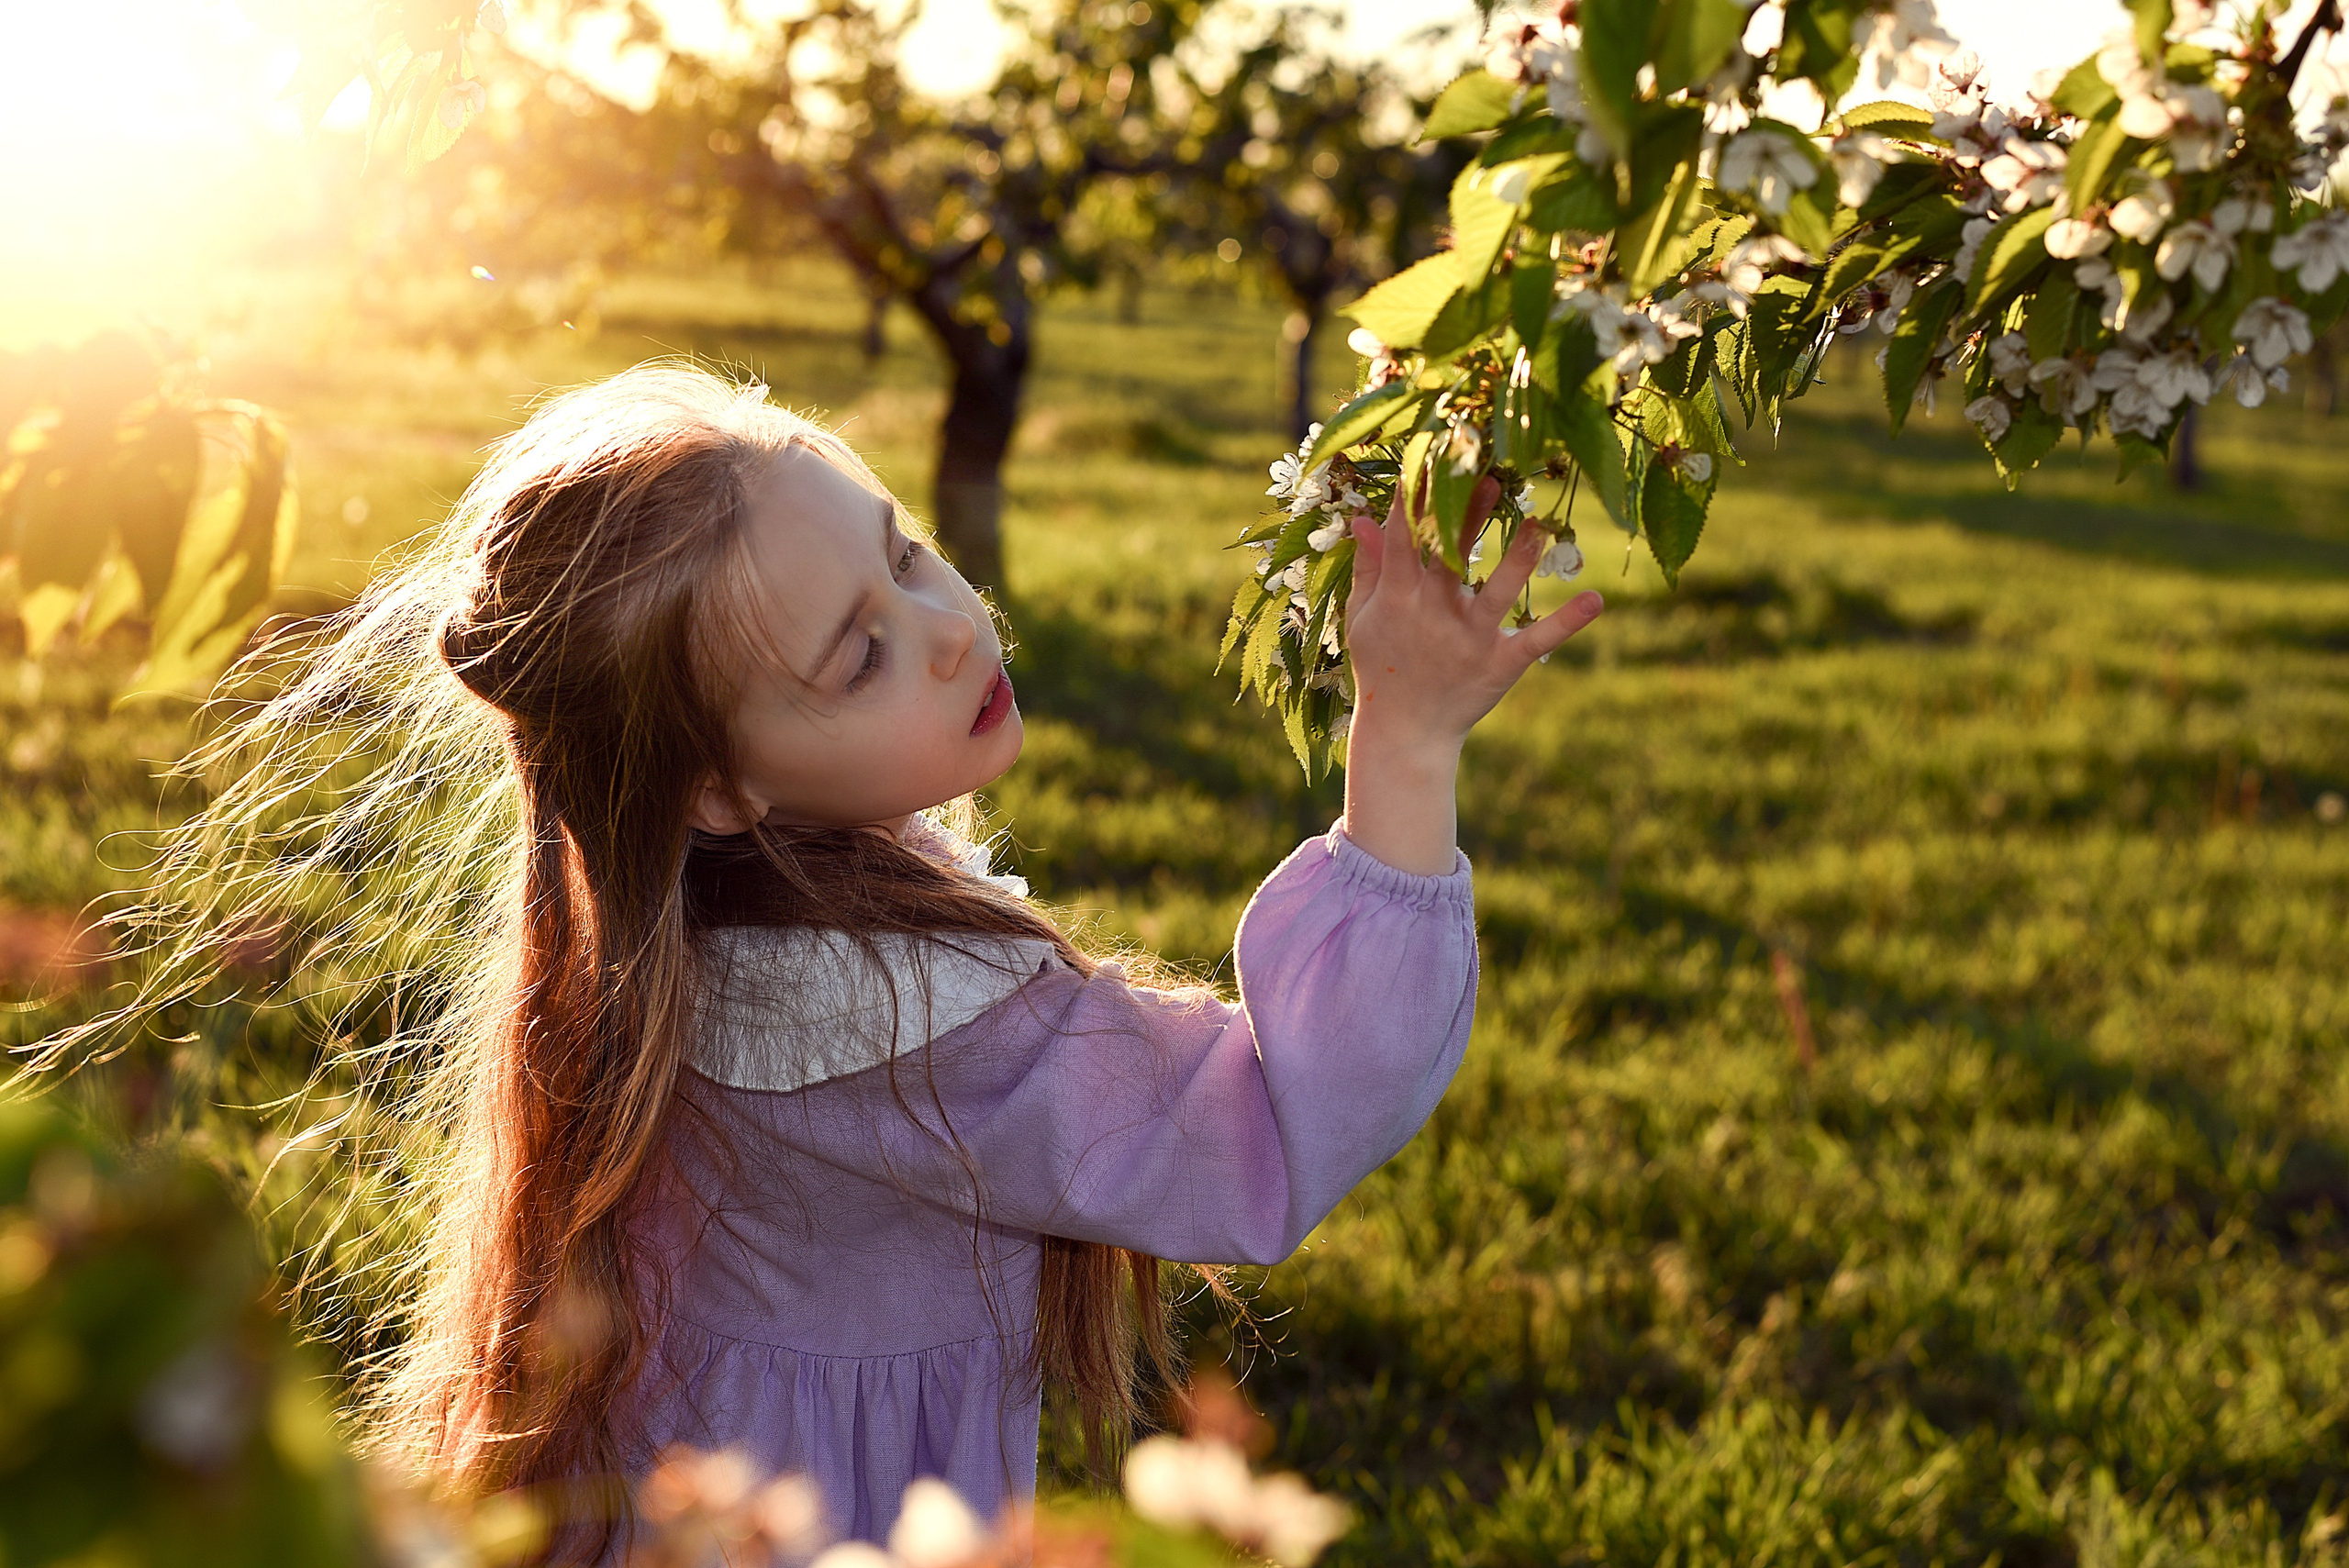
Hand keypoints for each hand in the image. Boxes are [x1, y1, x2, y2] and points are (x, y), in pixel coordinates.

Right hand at [1344, 475, 1604, 751]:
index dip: (1415, 497)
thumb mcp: (1363, 618)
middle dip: (1466, 514)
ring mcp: (1468, 640)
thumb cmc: (1381, 666)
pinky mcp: (1499, 665)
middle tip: (1488, 472)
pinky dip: (1566, 622)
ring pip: (1496, 593)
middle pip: (1450, 554)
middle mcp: (1433, 614)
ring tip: (1539, 524)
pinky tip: (1596, 599)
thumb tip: (1363, 518)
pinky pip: (1535, 640)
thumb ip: (1368, 568)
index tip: (1429, 454)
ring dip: (1518, 558)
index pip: (1404, 537)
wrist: (1404, 733)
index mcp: (1397, 598)